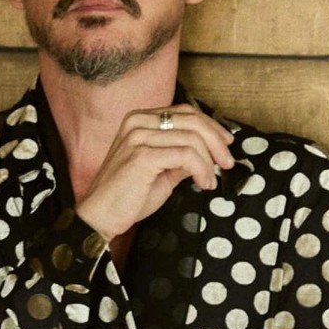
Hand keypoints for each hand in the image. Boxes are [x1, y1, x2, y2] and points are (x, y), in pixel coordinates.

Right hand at [75, 104, 234, 241]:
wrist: (100, 216)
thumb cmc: (128, 195)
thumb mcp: (162, 169)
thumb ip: (182, 155)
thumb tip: (211, 152)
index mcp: (140, 119)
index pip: (185, 112)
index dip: (211, 126)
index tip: (226, 144)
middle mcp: (137, 122)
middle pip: (192, 121)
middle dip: (217, 142)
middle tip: (228, 163)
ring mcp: (138, 137)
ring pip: (192, 139)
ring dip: (209, 162)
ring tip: (210, 181)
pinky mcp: (142, 156)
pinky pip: (186, 156)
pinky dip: (201, 170)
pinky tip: (203, 184)